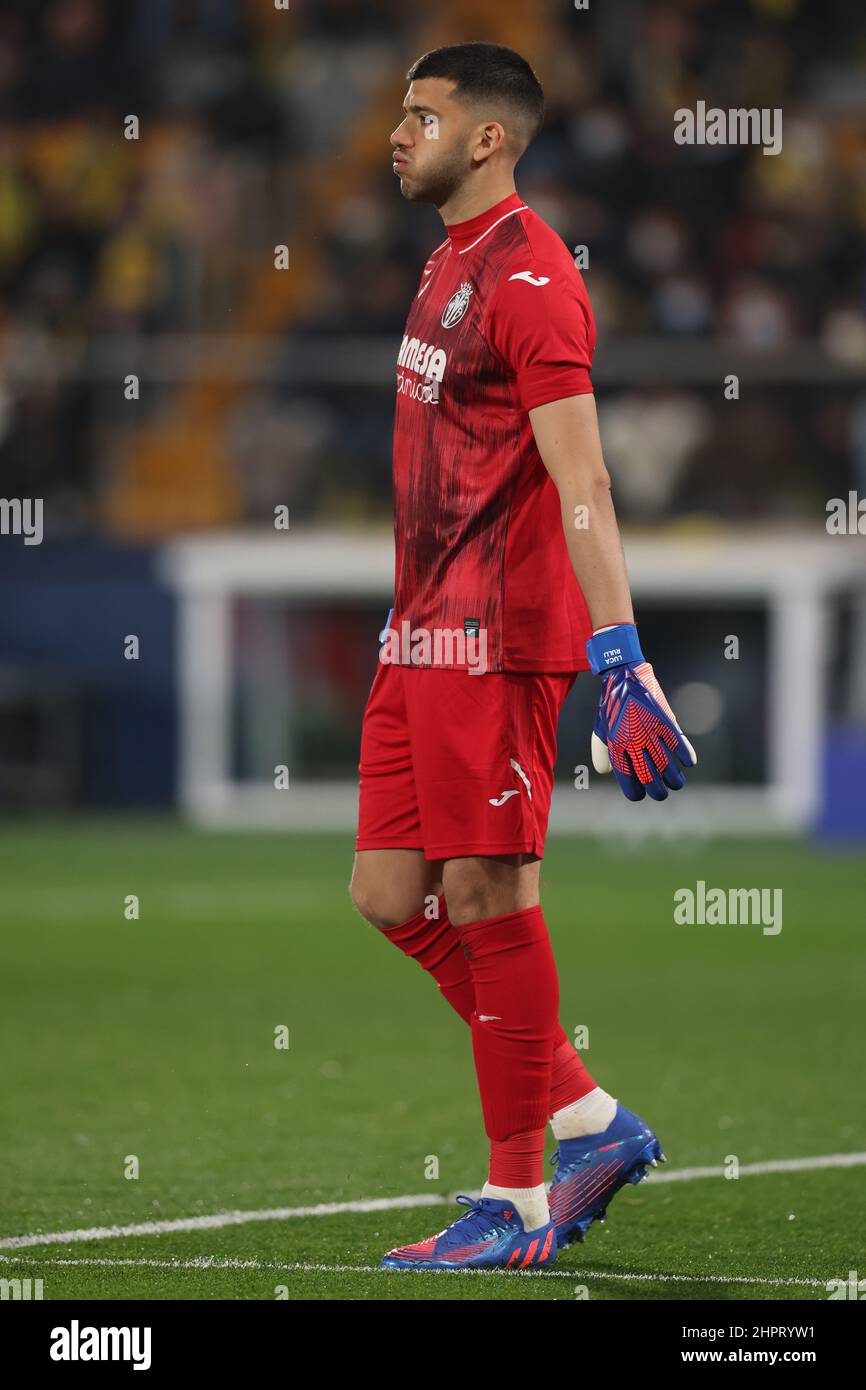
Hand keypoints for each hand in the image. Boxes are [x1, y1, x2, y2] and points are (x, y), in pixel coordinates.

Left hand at [587, 625, 696, 802]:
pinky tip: (689, 763)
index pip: (627, 779)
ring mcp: (650, 732)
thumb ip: (601, 753)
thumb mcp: (600, 729)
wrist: (623, 676)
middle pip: (649, 777)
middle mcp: (633, 742)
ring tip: (677, 784)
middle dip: (657, 791)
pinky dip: (686, 755)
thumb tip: (605, 772)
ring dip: (674, 779)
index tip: (640, 796)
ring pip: (667, 765)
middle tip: (662, 794)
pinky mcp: (664, 720)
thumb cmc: (611, 706)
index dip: (635, 792)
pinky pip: (678, 743)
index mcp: (616, 746)